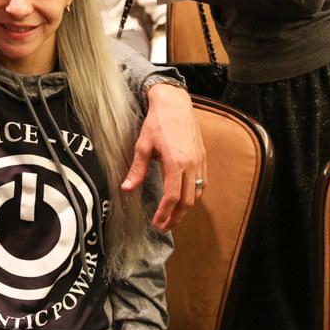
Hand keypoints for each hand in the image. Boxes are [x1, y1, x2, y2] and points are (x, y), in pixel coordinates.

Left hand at [122, 83, 206, 231]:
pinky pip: (202, 183)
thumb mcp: (143, 145)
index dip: (164, 213)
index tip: (157, 223)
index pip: (172, 197)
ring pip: (197, 194)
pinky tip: (184, 198)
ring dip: (186, 208)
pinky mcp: (203, 157)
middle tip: (164, 226)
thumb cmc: (157, 122)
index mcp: (176, 162)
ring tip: (173, 216)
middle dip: (176, 217)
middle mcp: (192, 164)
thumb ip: (137, 169)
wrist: (175, 104)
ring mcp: (200, 161)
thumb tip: (126, 188)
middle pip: (188, 201)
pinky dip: (194, 195)